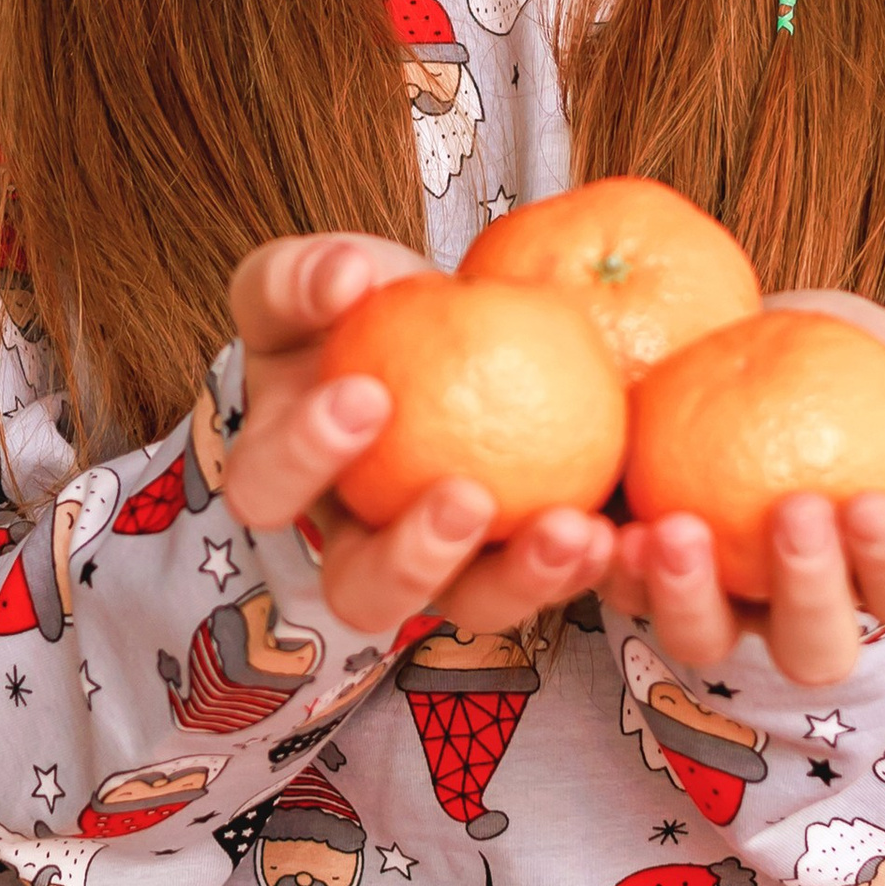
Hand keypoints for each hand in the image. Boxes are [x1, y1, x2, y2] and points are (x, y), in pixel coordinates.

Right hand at [221, 232, 619, 644]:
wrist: (435, 329)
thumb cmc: (351, 308)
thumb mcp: (313, 276)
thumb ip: (307, 275)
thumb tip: (345, 277)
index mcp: (282, 478)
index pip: (267, 490)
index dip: (306, 458)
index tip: (368, 391)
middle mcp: (354, 545)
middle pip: (361, 596)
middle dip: (413, 560)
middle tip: (468, 495)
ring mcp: (440, 568)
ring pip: (468, 610)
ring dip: (520, 581)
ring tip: (571, 528)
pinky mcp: (514, 562)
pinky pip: (549, 583)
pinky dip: (586, 564)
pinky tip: (617, 527)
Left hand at [605, 288, 884, 686]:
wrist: (724, 334)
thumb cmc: (833, 356)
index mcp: (882, 565)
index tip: (866, 501)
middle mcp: (801, 605)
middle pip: (815, 649)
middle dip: (807, 596)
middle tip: (791, 513)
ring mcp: (717, 601)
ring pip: (706, 643)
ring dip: (690, 599)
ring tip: (675, 529)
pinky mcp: (641, 575)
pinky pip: (623, 592)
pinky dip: (616, 567)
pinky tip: (609, 524)